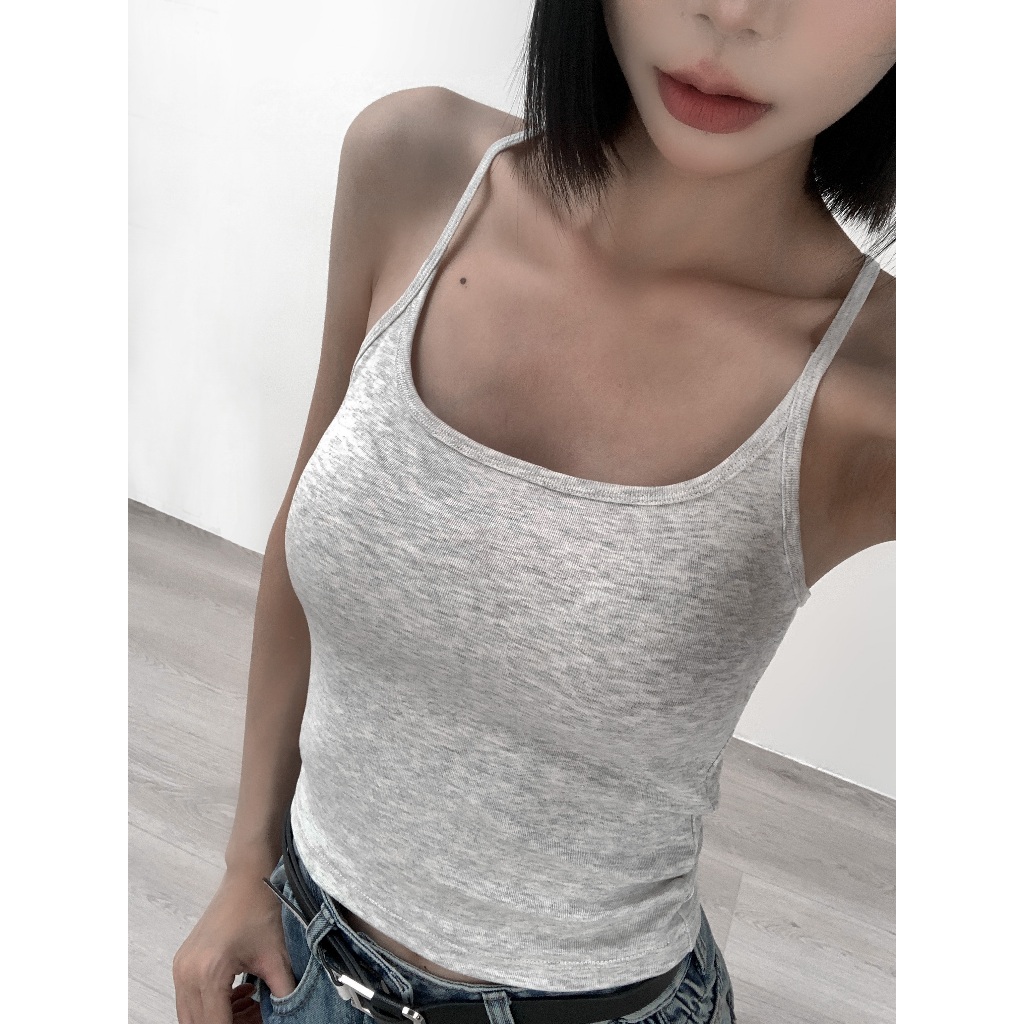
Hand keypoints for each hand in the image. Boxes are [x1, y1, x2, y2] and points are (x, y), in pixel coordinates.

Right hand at [172, 869, 298, 1023]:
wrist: (246, 877)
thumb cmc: (259, 909)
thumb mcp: (276, 957)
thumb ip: (283, 994)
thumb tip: (290, 1014)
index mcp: (209, 973)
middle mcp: (188, 974)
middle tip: (255, 1018)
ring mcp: (182, 968)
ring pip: (192, 1016)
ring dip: (219, 1019)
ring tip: (250, 1007)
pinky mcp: (183, 963)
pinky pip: (191, 1000)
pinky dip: (212, 1006)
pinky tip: (240, 996)